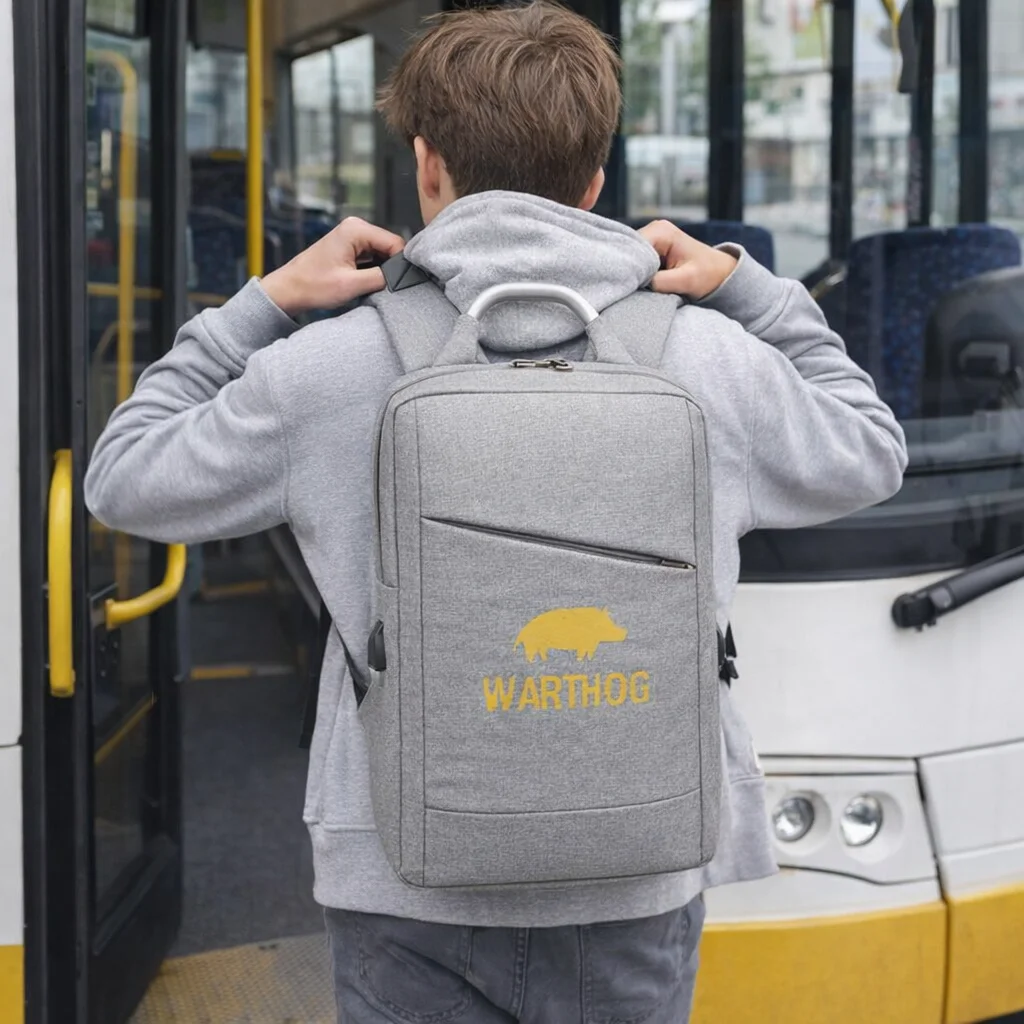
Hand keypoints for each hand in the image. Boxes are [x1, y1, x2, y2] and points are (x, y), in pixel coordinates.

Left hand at [262, 217, 405, 315]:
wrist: (289, 290)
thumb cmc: (311, 285)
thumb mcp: (352, 285)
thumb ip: (382, 278)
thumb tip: (402, 277)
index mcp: (355, 229)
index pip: (395, 242)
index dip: (401, 264)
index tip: (400, 282)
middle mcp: (354, 227)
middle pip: (389, 246)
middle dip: (390, 267)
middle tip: (383, 287)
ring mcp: (351, 236)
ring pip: (382, 253)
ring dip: (381, 270)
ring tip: (370, 284)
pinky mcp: (349, 247)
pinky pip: (372, 257)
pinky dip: (373, 270)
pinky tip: (365, 282)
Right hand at [637, 220, 737, 299]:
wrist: (721, 274)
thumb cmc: (708, 275)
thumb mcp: (685, 280)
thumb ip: (659, 282)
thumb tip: (636, 285)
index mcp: (661, 231)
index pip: (631, 247)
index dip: (629, 267)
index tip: (630, 286)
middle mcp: (654, 230)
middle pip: (628, 252)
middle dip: (630, 271)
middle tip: (633, 290)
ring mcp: (652, 239)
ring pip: (631, 258)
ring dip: (634, 273)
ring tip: (639, 288)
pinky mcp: (652, 250)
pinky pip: (637, 262)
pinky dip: (638, 274)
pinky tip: (642, 284)